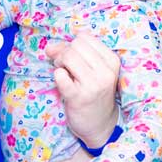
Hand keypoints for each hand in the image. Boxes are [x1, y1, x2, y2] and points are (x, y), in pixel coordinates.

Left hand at [45, 32, 119, 147]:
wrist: (99, 124)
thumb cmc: (93, 92)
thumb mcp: (91, 69)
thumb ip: (71, 52)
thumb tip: (49, 47)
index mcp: (112, 60)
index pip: (85, 37)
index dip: (72, 44)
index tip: (71, 58)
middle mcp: (105, 72)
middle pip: (75, 45)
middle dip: (64, 53)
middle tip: (65, 67)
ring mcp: (93, 85)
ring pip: (68, 56)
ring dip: (60, 63)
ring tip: (64, 74)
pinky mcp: (79, 97)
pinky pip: (60, 75)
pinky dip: (57, 76)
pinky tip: (64, 84)